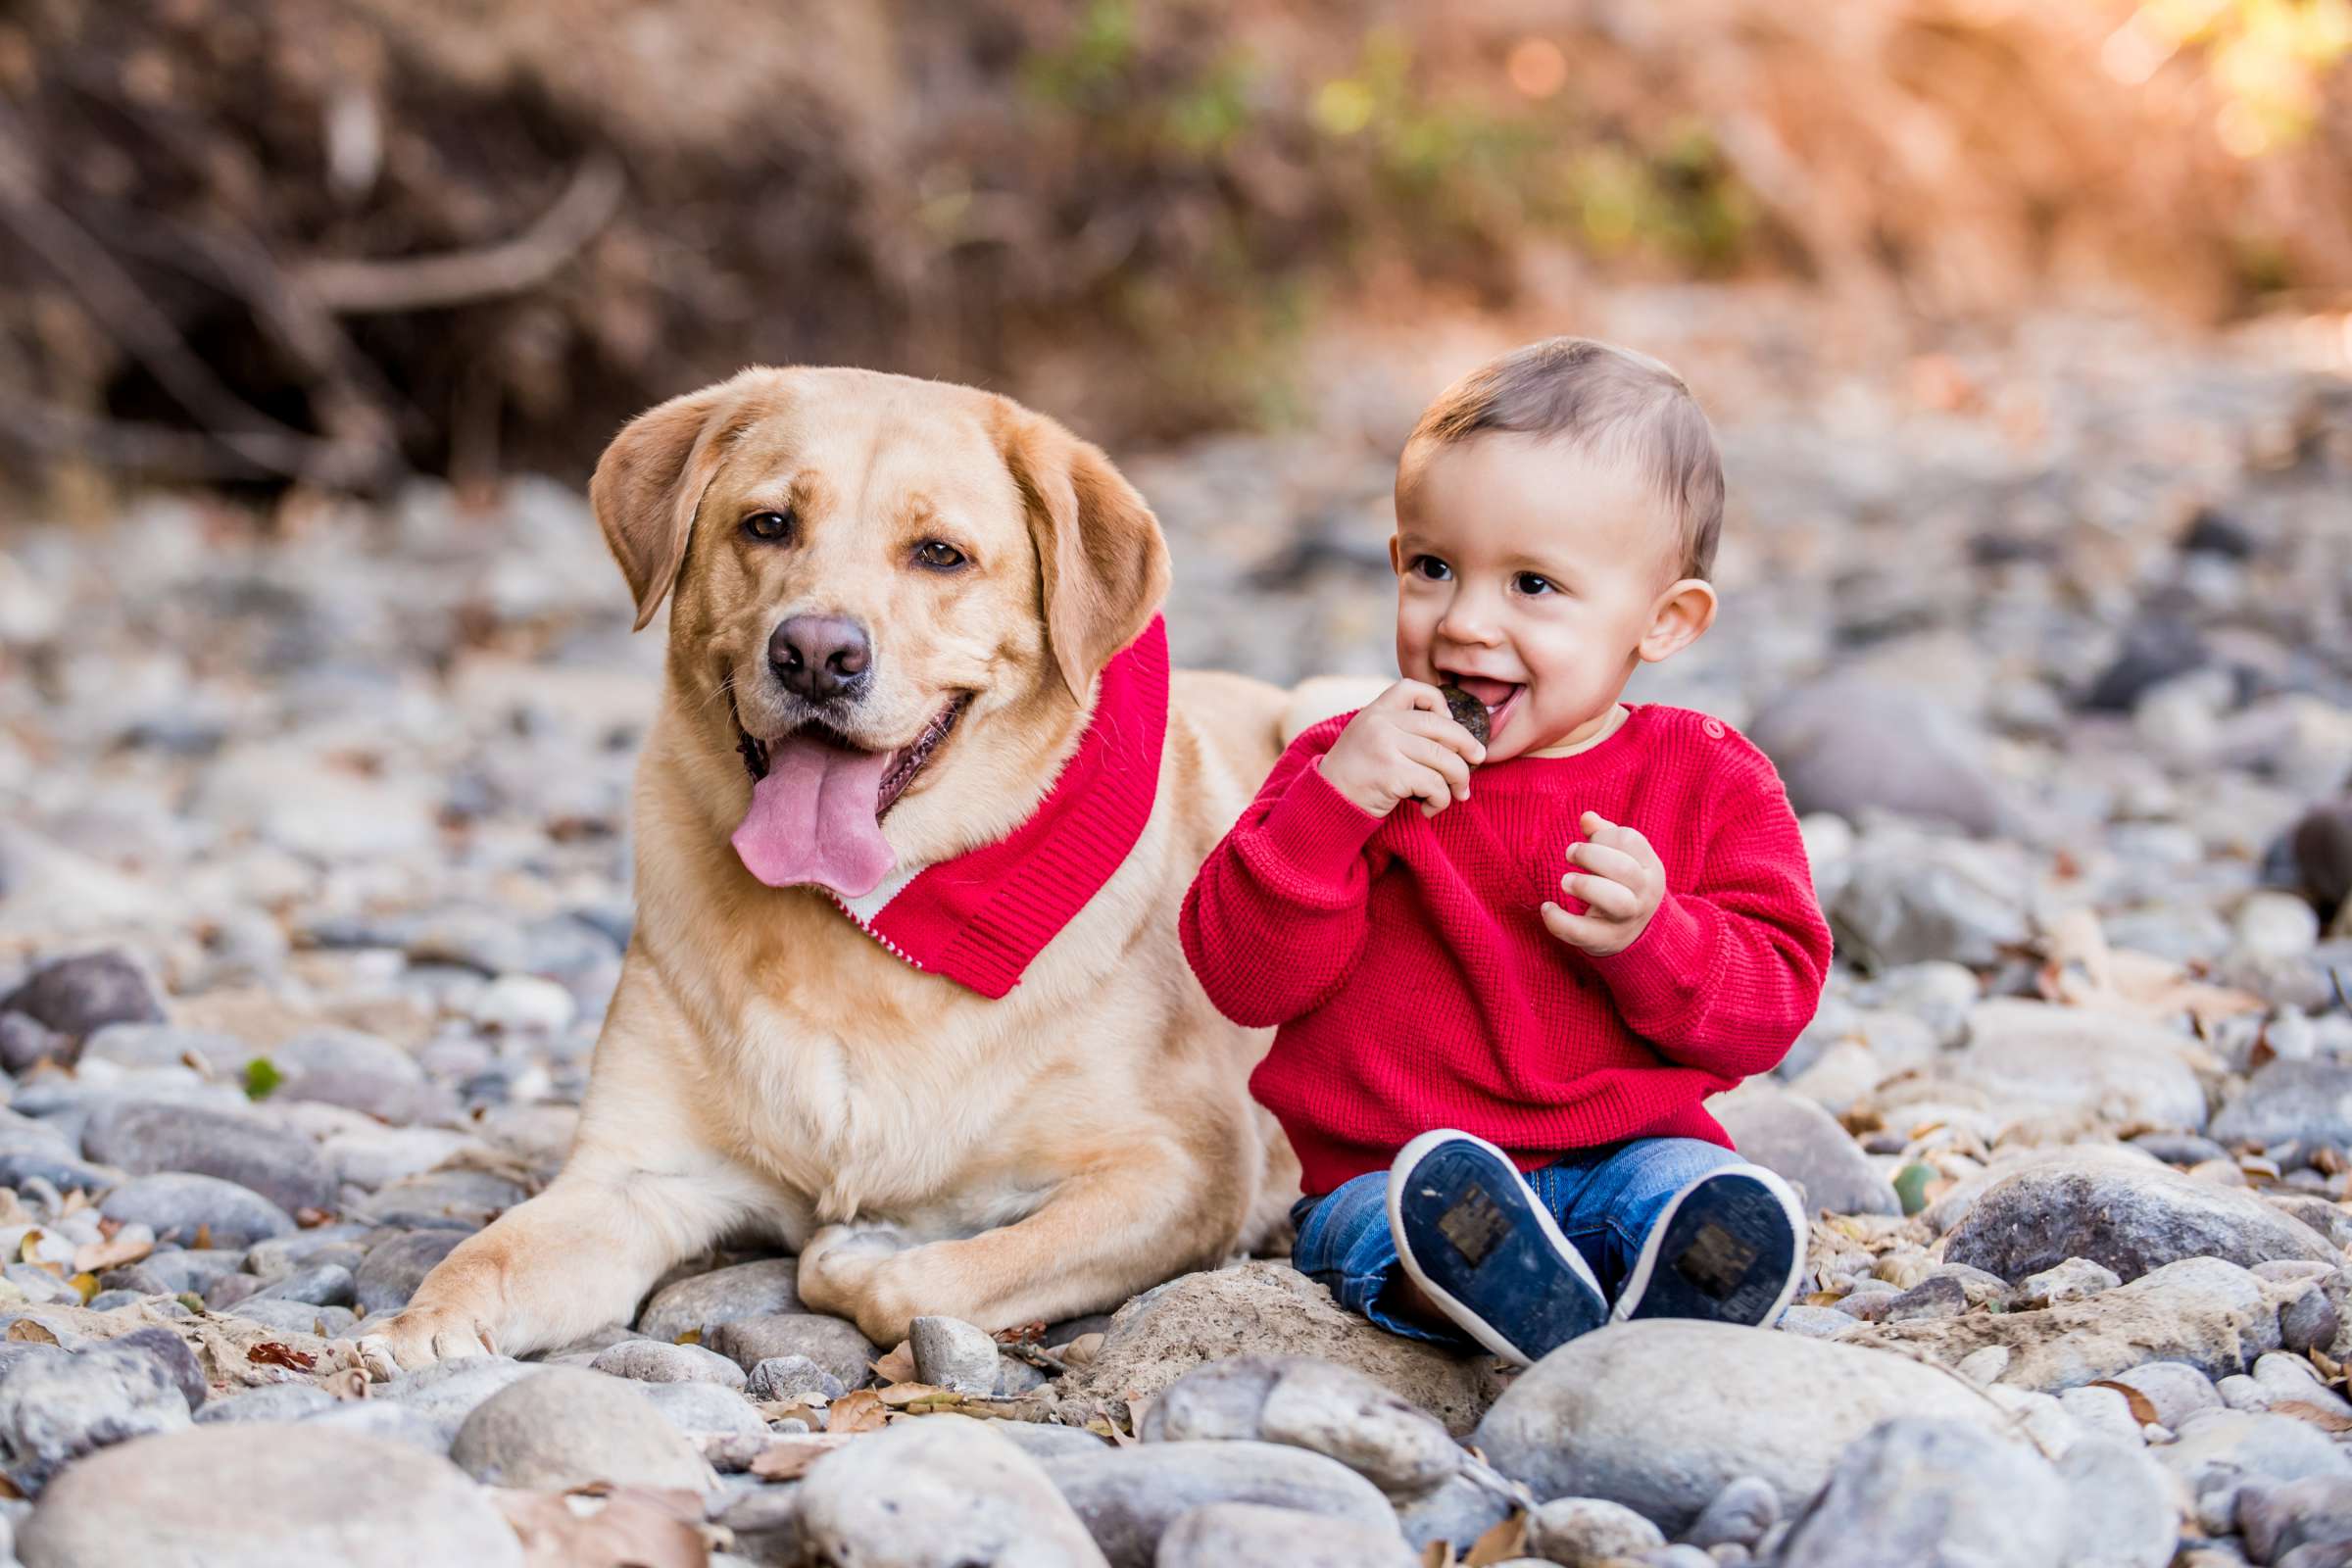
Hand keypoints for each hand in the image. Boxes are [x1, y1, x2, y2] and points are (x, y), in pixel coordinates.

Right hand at [1317, 679, 1485, 818]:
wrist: (1326, 802)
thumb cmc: (1354, 775)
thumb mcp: (1368, 737)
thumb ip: (1398, 727)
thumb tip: (1452, 733)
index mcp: (1375, 711)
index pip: (1413, 688)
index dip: (1438, 702)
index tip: (1447, 722)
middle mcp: (1381, 723)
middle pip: (1441, 727)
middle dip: (1467, 745)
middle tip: (1478, 760)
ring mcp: (1386, 747)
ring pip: (1445, 760)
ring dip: (1459, 780)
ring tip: (1457, 794)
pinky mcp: (1392, 774)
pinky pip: (1435, 785)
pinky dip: (1440, 801)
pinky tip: (1429, 809)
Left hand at [1541, 811, 1664, 955]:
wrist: (1636, 932)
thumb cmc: (1622, 884)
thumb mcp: (1621, 857)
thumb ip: (1604, 834)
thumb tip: (1587, 818)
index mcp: (1649, 867)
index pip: (1631, 840)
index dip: (1603, 835)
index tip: (1588, 840)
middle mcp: (1645, 893)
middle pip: (1625, 870)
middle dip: (1591, 856)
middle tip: (1569, 854)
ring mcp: (1628, 919)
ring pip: (1616, 901)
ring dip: (1585, 886)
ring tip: (1564, 881)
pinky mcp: (1607, 941)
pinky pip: (1583, 933)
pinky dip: (1560, 921)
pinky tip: (1547, 908)